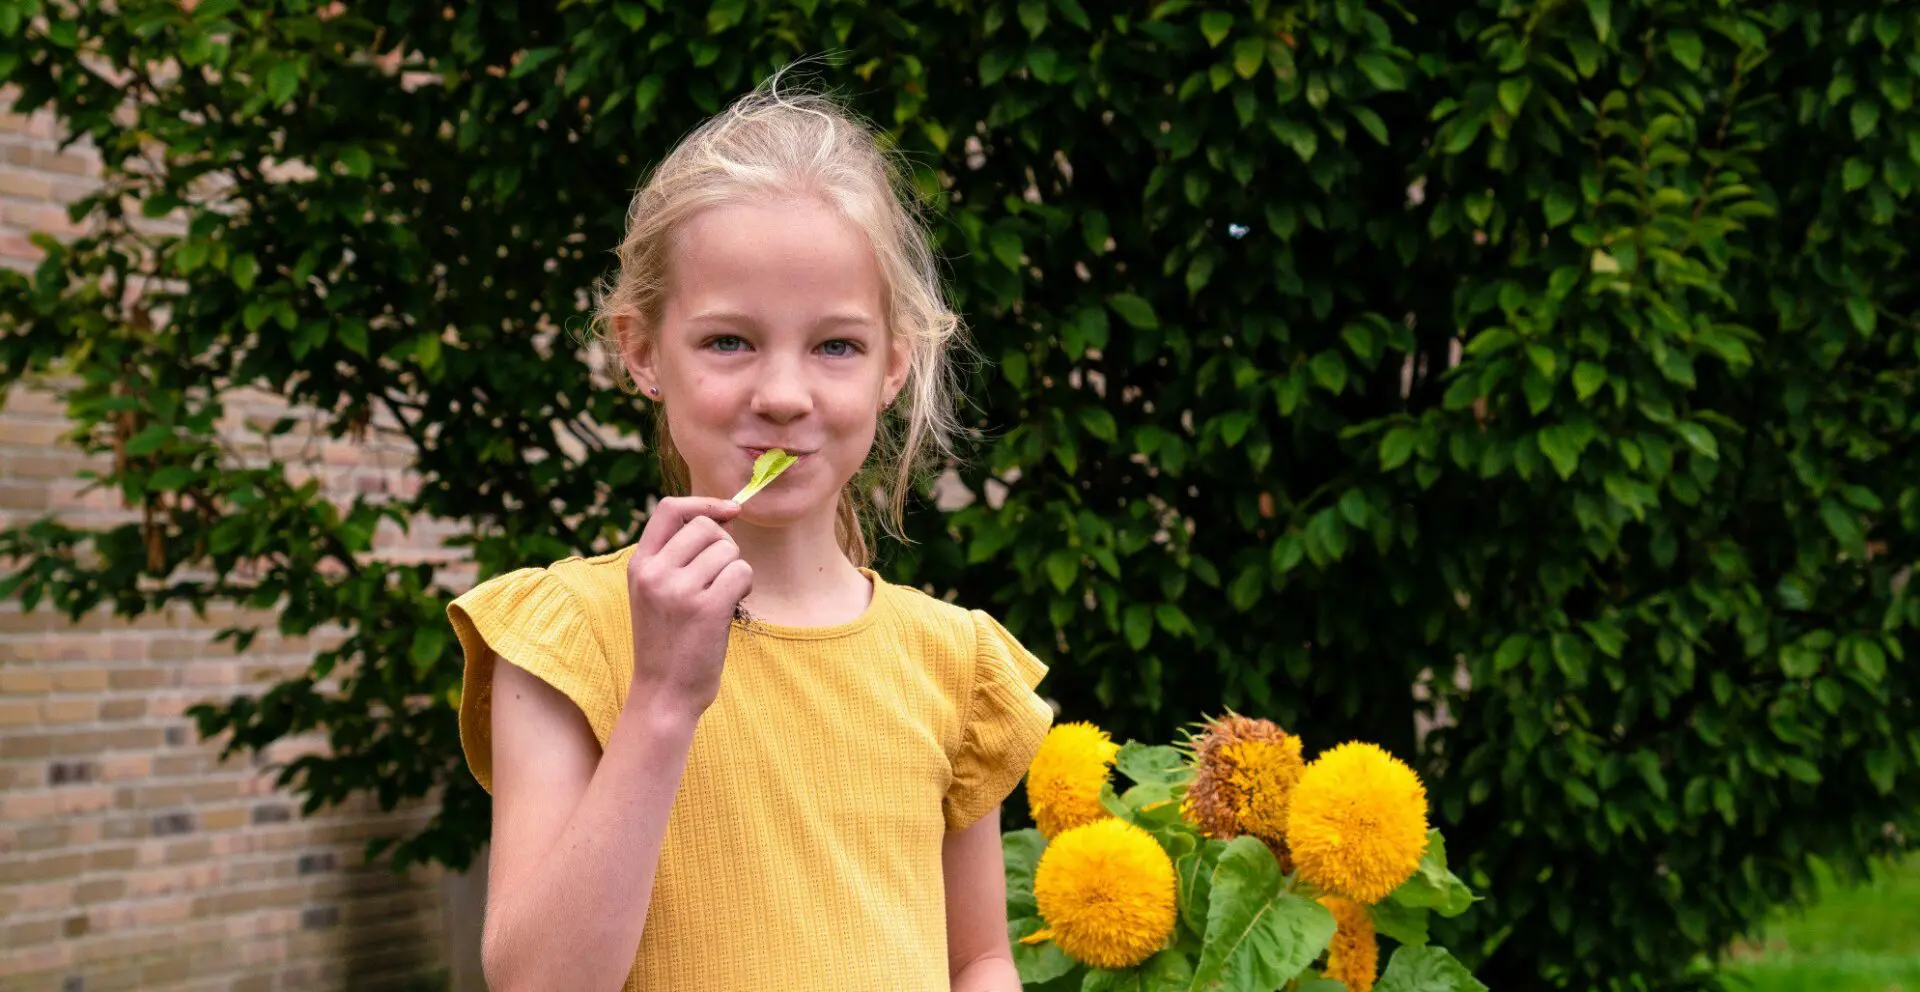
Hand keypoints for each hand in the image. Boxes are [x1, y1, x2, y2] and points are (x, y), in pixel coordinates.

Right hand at [624, 496, 752, 720]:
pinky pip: (741, 572)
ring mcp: (679, 590)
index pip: (669, 509)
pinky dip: (745, 586)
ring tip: (723, 597)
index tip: (730, 511)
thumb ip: (675, 556)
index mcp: (639, 565)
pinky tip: (733, 605)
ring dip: (736, 570)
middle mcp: (655, 572)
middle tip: (721, 576)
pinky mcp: (706, 608)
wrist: (663, 693)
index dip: (704, 503)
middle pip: (706, 526)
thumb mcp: (654, 593)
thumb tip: (720, 517)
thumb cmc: (668, 642)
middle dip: (725, 546)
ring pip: (728, 550)